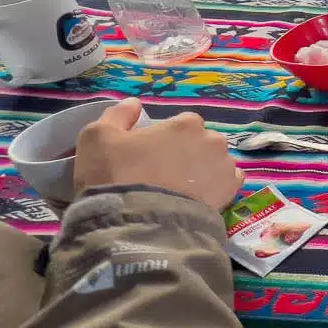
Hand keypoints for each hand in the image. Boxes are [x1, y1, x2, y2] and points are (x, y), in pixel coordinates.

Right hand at [74, 99, 243, 211]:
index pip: (182, 123)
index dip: (168, 137)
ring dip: (203, 170)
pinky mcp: (230, 193)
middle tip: (165, 172)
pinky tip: (198, 197)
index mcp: (186, 124)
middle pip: (202, 142)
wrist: (136, 222)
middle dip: (188, 152)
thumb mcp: (97, 137)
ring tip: (181, 188)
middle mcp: (213, 141)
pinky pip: (227, 183)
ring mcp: (224, 168)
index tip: (154, 153)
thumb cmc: (116, 174)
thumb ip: (118, 115)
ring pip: (215, 162)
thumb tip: (134, 104)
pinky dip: (216, 187)